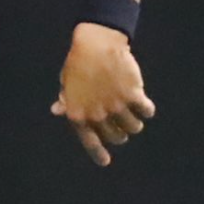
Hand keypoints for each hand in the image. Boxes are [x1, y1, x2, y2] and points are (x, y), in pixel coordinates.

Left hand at [50, 22, 154, 165]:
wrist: (96, 43)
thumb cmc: (79, 62)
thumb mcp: (67, 83)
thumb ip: (66, 100)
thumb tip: (57, 110)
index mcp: (78, 115)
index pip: (90, 143)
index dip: (98, 154)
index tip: (105, 161)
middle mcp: (97, 115)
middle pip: (117, 137)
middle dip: (121, 131)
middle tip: (121, 120)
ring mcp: (115, 106)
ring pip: (134, 127)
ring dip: (134, 121)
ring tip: (132, 109)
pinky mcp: (132, 95)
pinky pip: (146, 111)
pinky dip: (147, 108)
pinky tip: (143, 101)